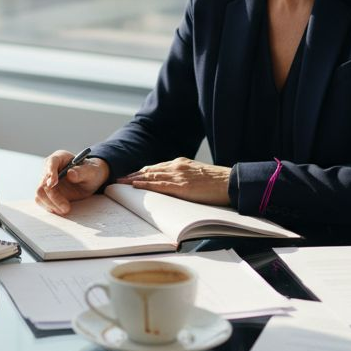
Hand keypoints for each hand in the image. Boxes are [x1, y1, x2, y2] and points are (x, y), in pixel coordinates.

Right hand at [35, 149, 108, 214]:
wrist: (89, 180)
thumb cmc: (90, 172)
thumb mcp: (91, 171)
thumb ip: (82, 172)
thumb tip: (70, 174)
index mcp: (59, 158)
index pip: (50, 162)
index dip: (50, 173)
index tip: (53, 184)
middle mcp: (49, 168)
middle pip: (43, 183)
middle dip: (53, 197)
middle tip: (66, 207)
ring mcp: (46, 181)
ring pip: (40, 194)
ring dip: (51, 204)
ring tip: (65, 210)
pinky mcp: (47, 192)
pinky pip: (42, 201)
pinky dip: (50, 207)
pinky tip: (61, 209)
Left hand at [115, 157, 231, 205]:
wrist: (231, 183)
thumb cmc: (217, 182)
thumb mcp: (198, 175)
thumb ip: (185, 177)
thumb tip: (175, 186)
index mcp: (181, 163)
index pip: (156, 167)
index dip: (141, 172)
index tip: (130, 176)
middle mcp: (177, 166)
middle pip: (149, 170)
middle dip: (133, 175)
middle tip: (119, 179)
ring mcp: (178, 175)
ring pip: (150, 176)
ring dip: (134, 179)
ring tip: (121, 183)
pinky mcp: (181, 186)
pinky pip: (158, 185)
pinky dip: (145, 184)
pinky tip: (135, 186)